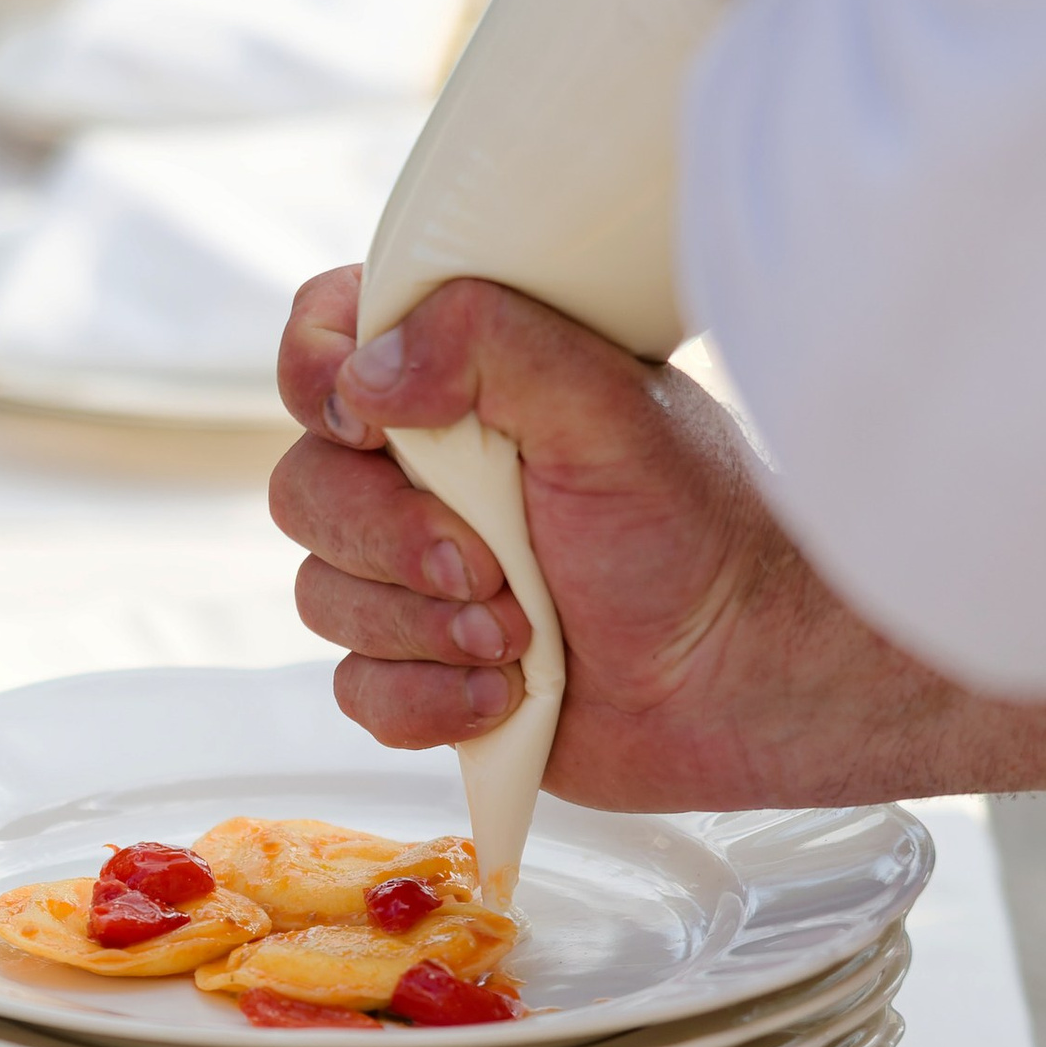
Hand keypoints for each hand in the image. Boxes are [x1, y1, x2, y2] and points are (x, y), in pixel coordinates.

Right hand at [270, 265, 1045, 808]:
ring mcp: (413, 578)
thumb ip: (489, 345)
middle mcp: (422, 474)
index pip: (325, 343)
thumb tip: (365, 374)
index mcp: (459, 383)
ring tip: (522, 634)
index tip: (374, 423)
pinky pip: (353, 691)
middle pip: (303, 490)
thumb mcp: (609, 405)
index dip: (318, 381)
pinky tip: (507, 695)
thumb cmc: (699, 533)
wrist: (742, 678)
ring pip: (320, 598)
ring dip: (420, 628)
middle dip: (389, 541)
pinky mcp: (420, 673)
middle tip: (488, 564)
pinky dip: (428, 702)